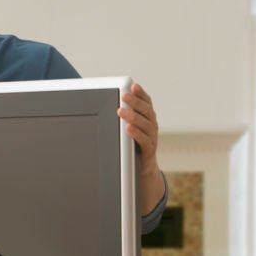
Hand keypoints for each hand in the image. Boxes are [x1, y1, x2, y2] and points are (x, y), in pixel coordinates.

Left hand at [118, 82, 164, 213]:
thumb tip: (103, 103)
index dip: (141, 94)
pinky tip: (127, 129)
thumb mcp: (128, 130)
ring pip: (146, 125)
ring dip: (133, 117)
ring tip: (121, 111)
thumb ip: (123, 117)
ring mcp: (152, 138)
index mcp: (148, 118)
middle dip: (135, 102)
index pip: (147, 103)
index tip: (133, 86)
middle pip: (146, 111)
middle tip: (124, 96)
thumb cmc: (132, 146)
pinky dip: (136, 134)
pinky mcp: (149, 151)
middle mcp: (152, 126)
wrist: (142, 170)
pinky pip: (144, 141)